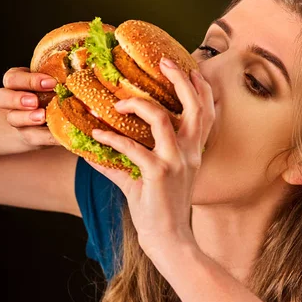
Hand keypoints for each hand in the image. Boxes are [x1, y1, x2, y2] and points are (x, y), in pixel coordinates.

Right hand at [0, 67, 59, 147]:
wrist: (43, 119)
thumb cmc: (49, 92)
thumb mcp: (50, 81)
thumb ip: (60, 77)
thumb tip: (83, 71)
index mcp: (16, 81)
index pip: (13, 78)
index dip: (30, 80)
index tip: (51, 82)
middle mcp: (11, 100)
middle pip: (2, 97)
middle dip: (18, 98)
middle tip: (35, 101)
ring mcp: (17, 119)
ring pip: (12, 118)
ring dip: (26, 117)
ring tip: (42, 117)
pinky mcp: (28, 136)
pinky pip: (33, 137)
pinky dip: (46, 137)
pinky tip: (59, 135)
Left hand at [85, 57, 215, 256]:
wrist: (170, 240)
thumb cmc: (160, 208)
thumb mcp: (149, 177)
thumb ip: (127, 157)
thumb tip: (95, 144)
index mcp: (194, 151)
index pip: (206, 113)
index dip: (201, 88)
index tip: (188, 67)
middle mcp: (190, 153)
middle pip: (195, 106)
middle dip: (181, 79)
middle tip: (164, 61)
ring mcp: (176, 162)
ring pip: (161, 118)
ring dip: (137, 104)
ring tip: (118, 104)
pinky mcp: (158, 174)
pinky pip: (131, 148)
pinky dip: (110, 140)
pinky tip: (95, 137)